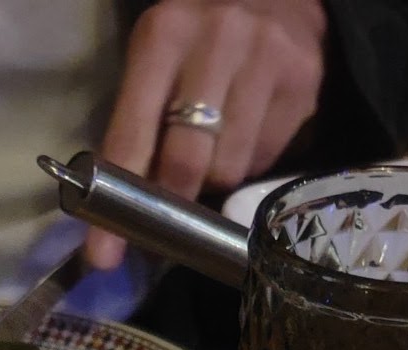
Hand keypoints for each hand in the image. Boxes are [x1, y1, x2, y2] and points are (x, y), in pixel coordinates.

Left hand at [86, 0, 326, 268]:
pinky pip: (266, 160)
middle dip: (173, 202)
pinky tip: (249, 132)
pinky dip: (251, 164)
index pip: (132, 135)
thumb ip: (137, 128)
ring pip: (229, 170)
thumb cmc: (202, 39)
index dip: (119, 204)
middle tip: (169, 218)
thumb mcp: (158, 62)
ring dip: (216, 180)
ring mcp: (266, 58)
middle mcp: (217, 39)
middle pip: (186, 162)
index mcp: (163, 36)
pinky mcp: (303, 82)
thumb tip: (119, 217)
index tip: (104, 256)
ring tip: (216, 150)